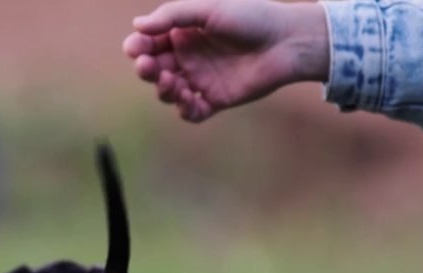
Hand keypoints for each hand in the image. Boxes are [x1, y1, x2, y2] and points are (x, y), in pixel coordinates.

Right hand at [122, 0, 330, 122]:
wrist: (286, 41)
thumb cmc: (250, 18)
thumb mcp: (209, 10)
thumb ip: (173, 16)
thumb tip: (137, 26)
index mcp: (183, 33)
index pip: (149, 43)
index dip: (138, 47)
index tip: (136, 49)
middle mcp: (188, 57)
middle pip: (154, 69)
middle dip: (146, 69)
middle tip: (149, 66)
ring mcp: (200, 79)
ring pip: (168, 92)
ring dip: (163, 89)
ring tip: (171, 81)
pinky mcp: (215, 99)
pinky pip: (191, 112)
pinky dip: (184, 110)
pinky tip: (187, 100)